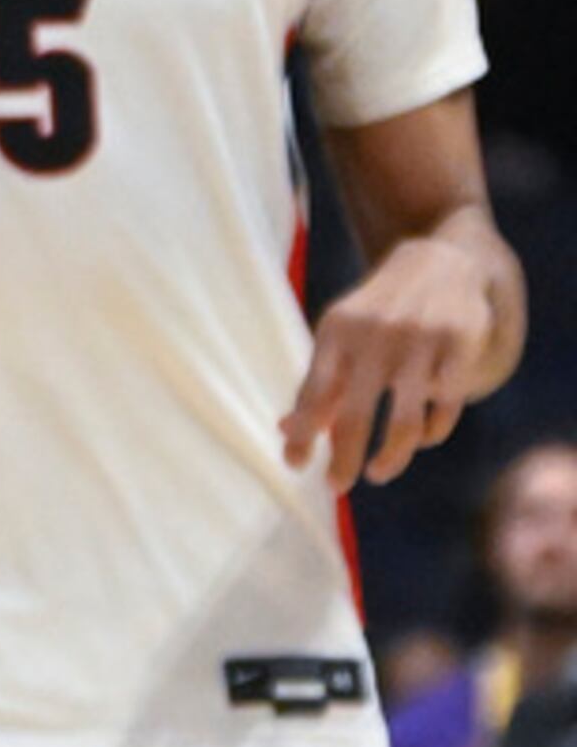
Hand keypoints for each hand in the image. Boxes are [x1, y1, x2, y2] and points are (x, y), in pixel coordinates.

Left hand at [283, 235, 493, 489]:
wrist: (438, 261)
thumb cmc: (377, 314)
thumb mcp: (340, 335)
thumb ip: (319, 384)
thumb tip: (287, 433)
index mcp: (336, 332)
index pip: (314, 391)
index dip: (304, 431)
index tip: (294, 464)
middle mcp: (375, 337)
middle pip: (357, 414)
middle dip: (345, 458)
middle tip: (335, 486)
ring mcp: (420, 343)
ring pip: (405, 422)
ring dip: (391, 457)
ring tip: (377, 472)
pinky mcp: (460, 350)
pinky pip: (444, 409)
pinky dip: (431, 433)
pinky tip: (421, 439)